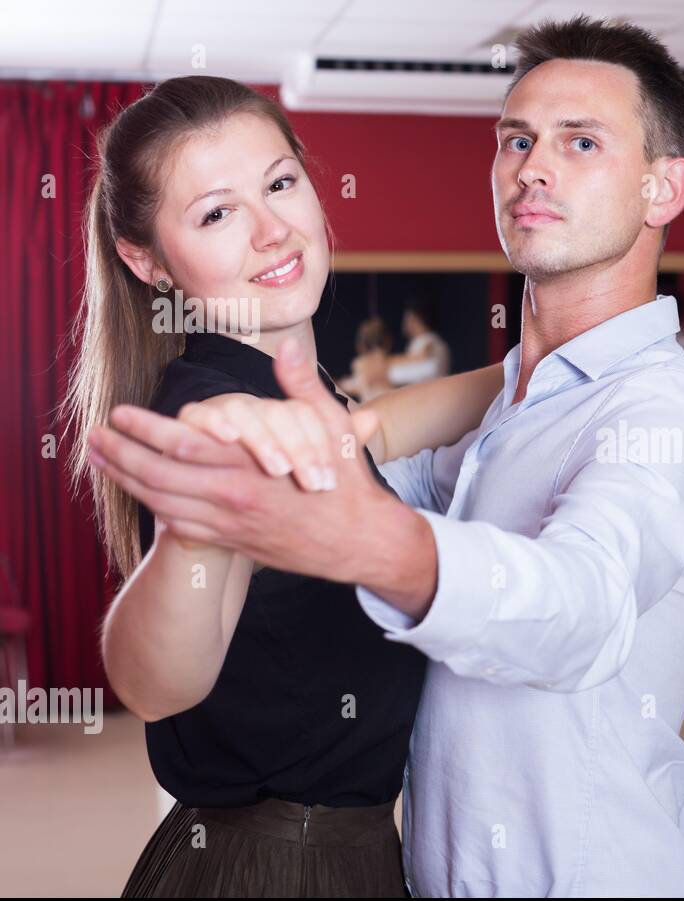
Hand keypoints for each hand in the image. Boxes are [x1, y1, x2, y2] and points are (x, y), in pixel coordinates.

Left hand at [86, 337, 403, 581]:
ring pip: (162, 504)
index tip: (119, 413)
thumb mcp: (334, 427)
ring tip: (102, 463)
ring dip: (126, 483)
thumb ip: (303, 385)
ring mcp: (230, 525)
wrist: (361, 541)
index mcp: (252, 467)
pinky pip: (181, 528)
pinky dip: (154, 510)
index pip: (183, 444)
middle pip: (158, 477)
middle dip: (120, 456)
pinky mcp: (234, 543)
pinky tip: (140, 495)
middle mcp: (233, 498)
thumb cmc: (347, 480)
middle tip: (93, 438)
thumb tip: (285, 346)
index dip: (144, 429)